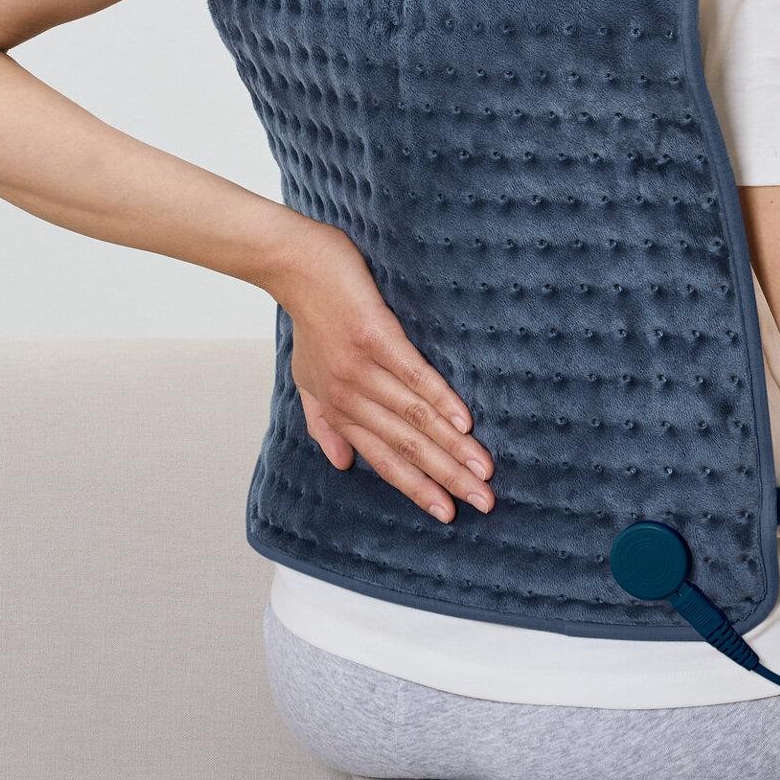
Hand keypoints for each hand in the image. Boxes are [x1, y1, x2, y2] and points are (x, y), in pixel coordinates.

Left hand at [265, 219, 496, 522]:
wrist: (295, 266)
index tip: (449, 513)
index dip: (417, 488)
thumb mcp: (307, 377)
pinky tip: (464, 421)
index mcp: (338, 408)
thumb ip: (324, 422)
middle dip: (447, 478)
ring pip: (414, 416)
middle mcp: (350, 395)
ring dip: (452, 446)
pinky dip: (439, 399)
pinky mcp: (375, 335)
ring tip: (484, 469)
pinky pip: (412, 374)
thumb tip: (343, 466)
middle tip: (484, 502)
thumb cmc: (309, 319)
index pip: (383, 459)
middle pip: (405, 446)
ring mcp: (361, 366)